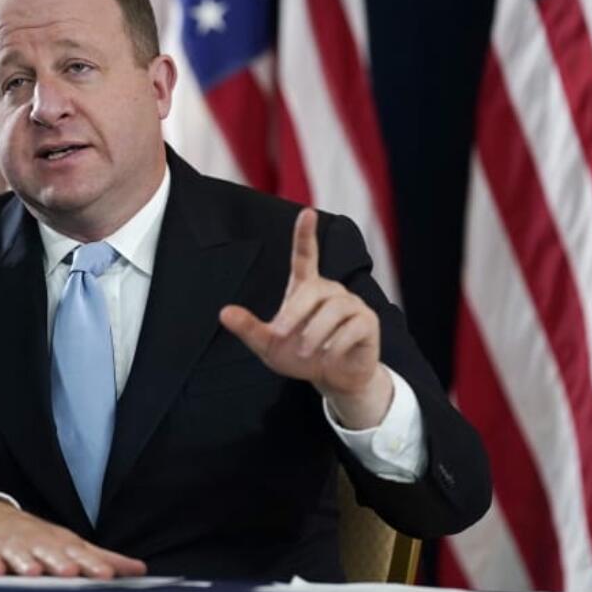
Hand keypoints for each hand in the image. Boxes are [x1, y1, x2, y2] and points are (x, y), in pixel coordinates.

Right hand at [0, 499, 146, 578]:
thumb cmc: (42, 540)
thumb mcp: (72, 545)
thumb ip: (104, 559)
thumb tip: (141, 570)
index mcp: (62, 544)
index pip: (80, 555)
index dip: (92, 565)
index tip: (106, 576)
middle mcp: (39, 544)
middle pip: (50, 553)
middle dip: (60, 562)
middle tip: (69, 572)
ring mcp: (12, 548)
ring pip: (20, 556)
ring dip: (25, 563)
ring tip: (32, 573)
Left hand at [218, 208, 391, 427]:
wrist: (333, 379)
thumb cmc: (299, 356)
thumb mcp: (268, 345)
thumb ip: (248, 328)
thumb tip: (223, 313)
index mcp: (305, 289)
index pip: (305, 256)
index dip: (305, 234)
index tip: (307, 212)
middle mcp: (330, 290)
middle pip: (313, 290)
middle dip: (294, 313)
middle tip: (281, 335)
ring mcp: (351, 304)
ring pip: (333, 310)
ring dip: (314, 334)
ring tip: (306, 352)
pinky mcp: (367, 321)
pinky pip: (352, 327)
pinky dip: (336, 345)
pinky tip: (329, 355)